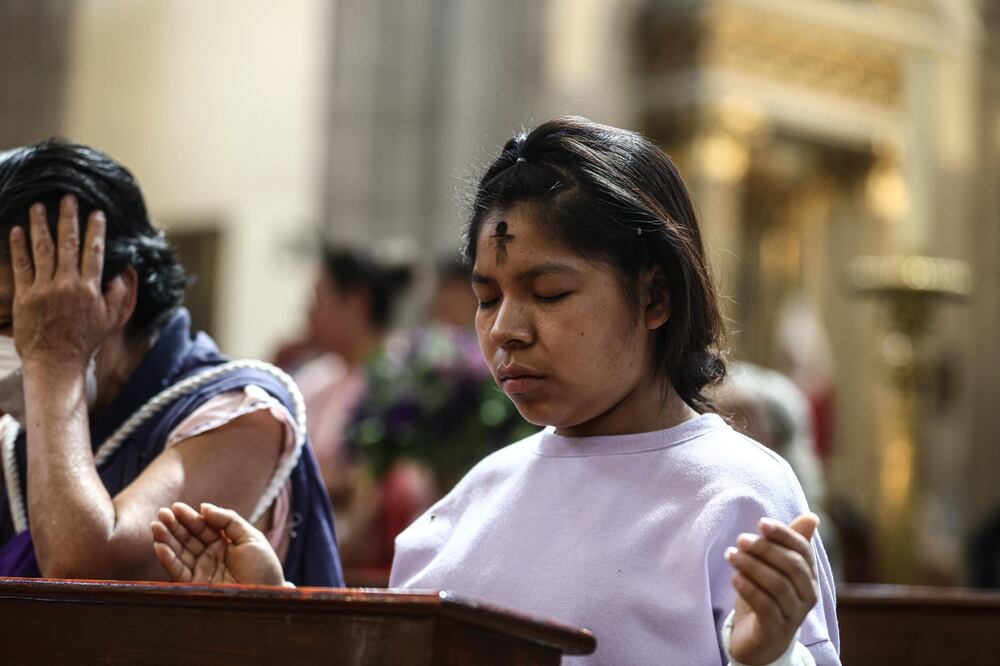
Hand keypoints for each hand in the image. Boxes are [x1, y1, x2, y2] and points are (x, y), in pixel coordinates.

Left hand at [9, 195, 116, 370]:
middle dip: (68, 218)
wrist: (56, 363)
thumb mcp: (111, 320)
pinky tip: (17, 231)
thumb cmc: (85, 343)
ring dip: (40, 225)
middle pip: (68, 243)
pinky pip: (21, 266)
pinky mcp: (25, 296)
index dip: (95, 230)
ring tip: (38, 207)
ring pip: (42, 249)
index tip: (96, 213)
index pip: (94, 251)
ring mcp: (44, 289)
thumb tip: (120, 273)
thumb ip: (117, 295)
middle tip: (68, 199)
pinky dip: (19, 247)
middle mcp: (67, 284)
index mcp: (89, 288)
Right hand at [151, 502, 286, 586]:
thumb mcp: (250, 537)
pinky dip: (168, 559)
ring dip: (166, 540)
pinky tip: (160, 547)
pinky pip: (178, 571)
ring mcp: (202, 570)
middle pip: (188, 538)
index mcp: (224, 542)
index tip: (176, 507)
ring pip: (180, 553)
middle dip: (174, 526)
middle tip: (162, 514)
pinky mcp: (195, 586)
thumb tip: (203, 507)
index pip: (203, 527)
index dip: (190, 517)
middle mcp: (210, 556)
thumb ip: (228, 519)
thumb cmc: (263, 567)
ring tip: (156, 527)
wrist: (267, 597)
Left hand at [725, 513, 819, 664]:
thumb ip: (786, 544)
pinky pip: (766, 607)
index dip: (784, 534)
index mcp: (809, 577)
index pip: (803, 551)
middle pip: (792, 566)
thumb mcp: (774, 569)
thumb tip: (812, 517)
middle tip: (740, 539)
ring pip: (778, 585)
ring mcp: (794, 615)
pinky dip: (750, 589)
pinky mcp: (776, 630)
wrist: (759, 642)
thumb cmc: (767, 597)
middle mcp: (808, 596)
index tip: (761, 523)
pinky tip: (735, 578)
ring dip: (753, 566)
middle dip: (765, 549)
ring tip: (731, 555)